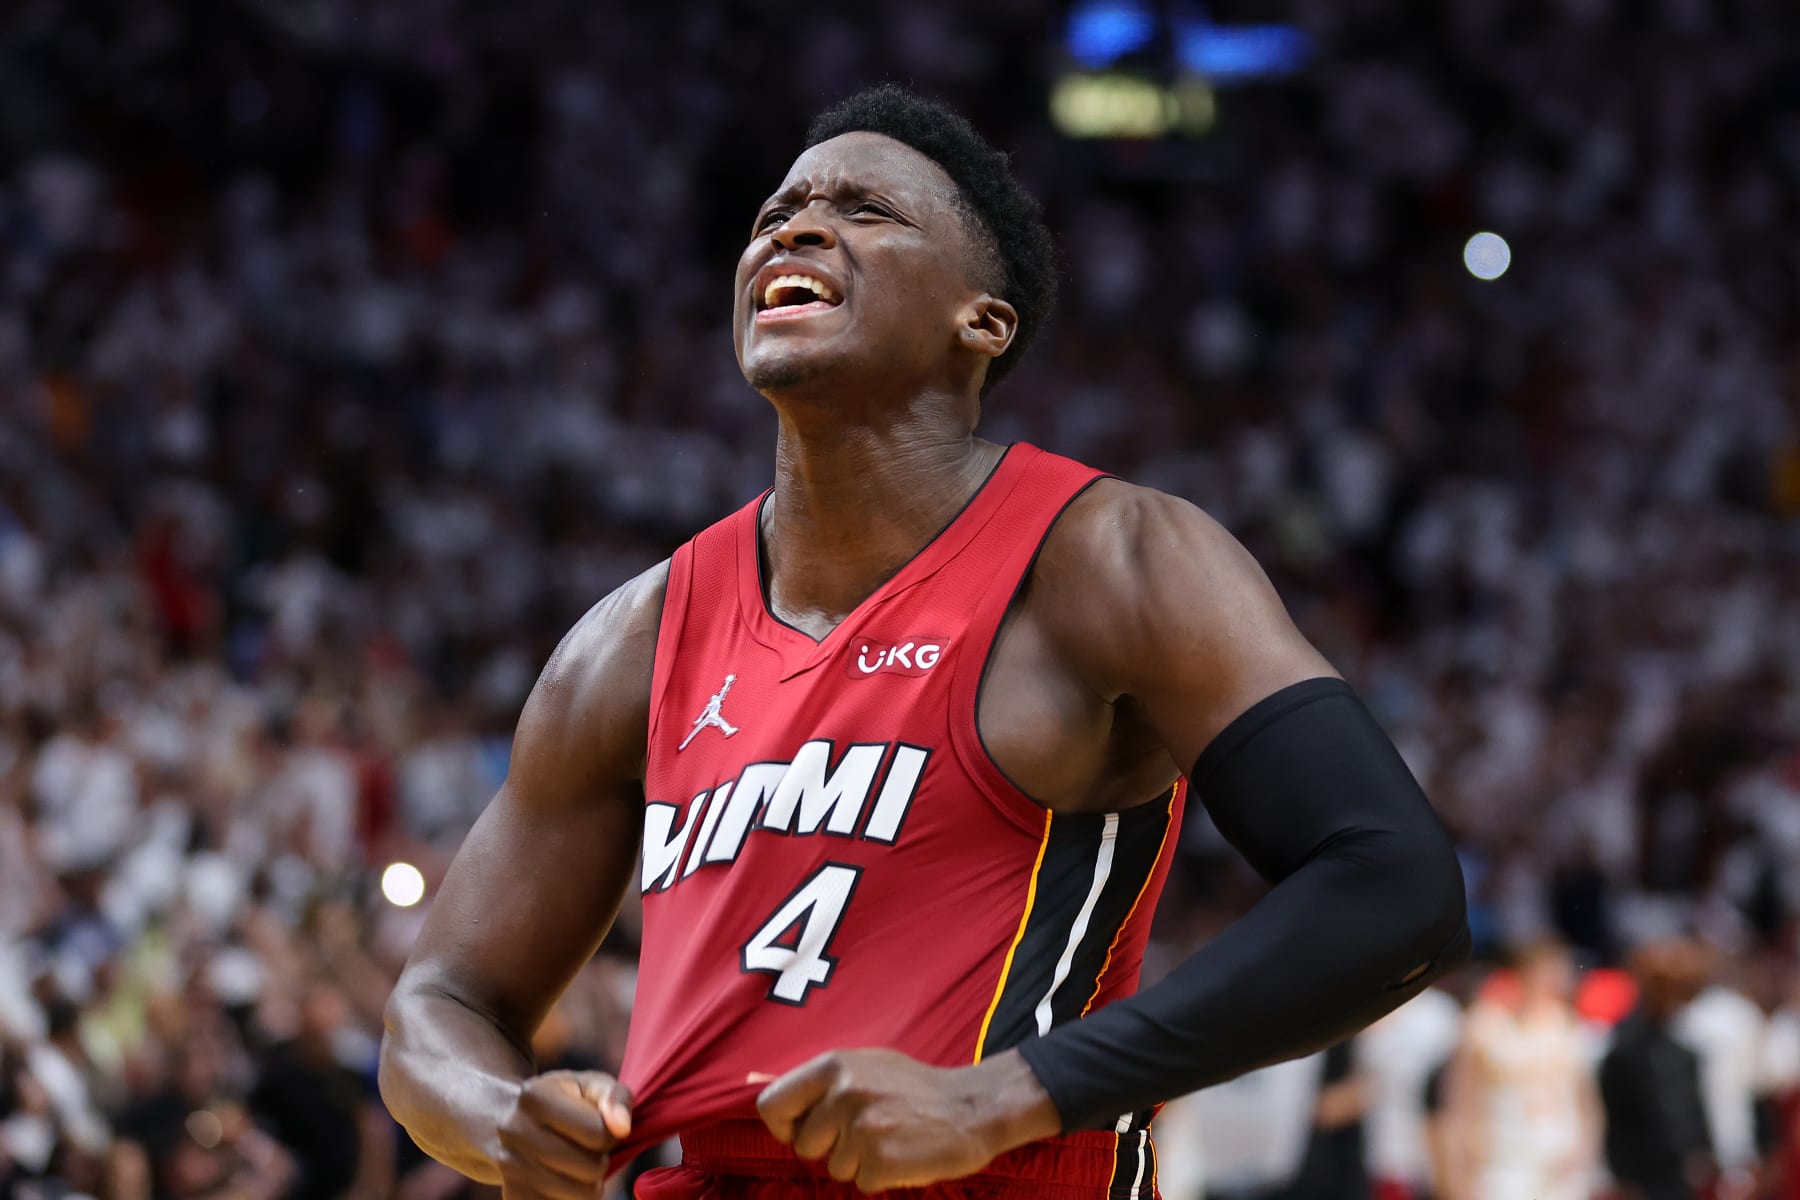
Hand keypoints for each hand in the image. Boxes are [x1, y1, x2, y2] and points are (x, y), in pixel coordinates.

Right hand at [495, 1070, 632, 1199]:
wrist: (509, 1120)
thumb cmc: (562, 1101)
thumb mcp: (591, 1085)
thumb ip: (615, 1097)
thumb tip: (622, 1128)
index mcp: (536, 1096)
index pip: (597, 1133)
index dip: (609, 1133)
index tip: (598, 1126)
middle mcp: (514, 1131)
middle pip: (591, 1169)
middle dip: (599, 1160)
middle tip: (587, 1149)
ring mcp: (509, 1167)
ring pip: (579, 1196)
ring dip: (588, 1184)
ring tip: (575, 1164)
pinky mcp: (512, 1195)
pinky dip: (570, 1199)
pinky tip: (560, 1179)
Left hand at [756, 1048, 1059, 1192]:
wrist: (973, 1107)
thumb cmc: (916, 1088)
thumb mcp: (866, 1066)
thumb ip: (820, 1080)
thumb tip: (760, 1084)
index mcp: (833, 1065)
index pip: (771, 1104)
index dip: (784, 1125)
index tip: (804, 1130)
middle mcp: (842, 1093)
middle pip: (802, 1145)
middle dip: (828, 1148)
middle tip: (865, 1133)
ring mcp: (861, 1128)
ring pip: (833, 1168)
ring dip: (858, 1163)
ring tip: (890, 1138)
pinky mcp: (880, 1161)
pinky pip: (861, 1183)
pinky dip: (880, 1177)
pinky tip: (903, 1154)